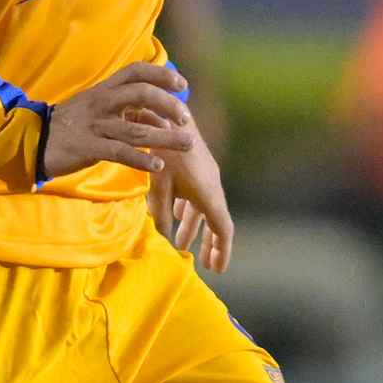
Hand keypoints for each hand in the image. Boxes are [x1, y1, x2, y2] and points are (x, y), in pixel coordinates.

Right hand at [40, 62, 196, 184]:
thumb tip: (161, 117)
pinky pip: (120, 152)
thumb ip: (127, 109)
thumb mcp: (97, 109)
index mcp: (104, 89)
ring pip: (136, 128)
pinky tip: (158, 166)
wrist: (34, 141)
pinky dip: (142, 159)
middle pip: (141, 94)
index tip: (182, 85)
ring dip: (166, 137)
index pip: (136, 71)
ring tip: (188, 144)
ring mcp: (95, 125)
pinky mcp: (89, 147)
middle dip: (168, 104)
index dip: (161, 75)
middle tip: (186, 117)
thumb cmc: (71, 125)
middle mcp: (102, 102)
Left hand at [146, 121, 233, 272]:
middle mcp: (212, 186)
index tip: (218, 269)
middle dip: (210, 244)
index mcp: (209, 195)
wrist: (169, 114)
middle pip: (216, 222)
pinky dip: (189, 211)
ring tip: (183, 244)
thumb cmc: (163, 151)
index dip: (222, 251)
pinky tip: (177, 215)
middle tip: (204, 262)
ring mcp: (206, 176)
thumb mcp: (159, 186)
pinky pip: (198, 196)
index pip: (223, 229)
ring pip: (204, 208)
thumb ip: (160, 214)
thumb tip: (162, 235)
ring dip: (195, 227)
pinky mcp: (197, 167)